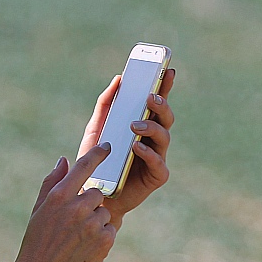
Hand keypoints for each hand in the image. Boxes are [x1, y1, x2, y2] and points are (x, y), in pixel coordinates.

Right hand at [6, 145, 117, 261]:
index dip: (98, 154)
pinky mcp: (104, 241)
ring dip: (96, 221)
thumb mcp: (39, 208)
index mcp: (59, 195)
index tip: (107, 147)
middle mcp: (77, 207)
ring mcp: (91, 225)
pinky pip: (110, 229)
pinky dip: (102, 236)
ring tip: (77, 237)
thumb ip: (52, 182)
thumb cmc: (36, 240)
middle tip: (75, 221)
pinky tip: (85, 246)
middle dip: (90, 203)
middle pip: (97, 193)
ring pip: (104, 212)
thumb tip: (64, 160)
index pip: (84, 166)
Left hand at [78, 69, 175, 221]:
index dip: (165, 86)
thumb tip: (118, 79)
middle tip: (150, 97)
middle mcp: (152, 138)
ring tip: (134, 124)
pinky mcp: (156, 176)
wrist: (93, 192)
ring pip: (164, 136)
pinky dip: (148, 153)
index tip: (168, 69)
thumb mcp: (96, 127)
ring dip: (151, 127)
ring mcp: (156, 156)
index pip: (156, 102)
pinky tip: (136, 147)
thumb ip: (106, 104)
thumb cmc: (98, 159)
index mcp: (142, 124)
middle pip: (165, 117)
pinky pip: (158, 163)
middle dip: (161, 104)